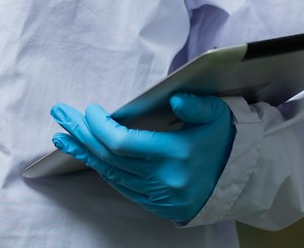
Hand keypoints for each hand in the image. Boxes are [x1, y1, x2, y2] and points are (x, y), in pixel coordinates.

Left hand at [50, 94, 233, 223]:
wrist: (242, 178)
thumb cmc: (224, 139)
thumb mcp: (217, 113)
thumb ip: (196, 104)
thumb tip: (175, 98)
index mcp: (175, 154)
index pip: (122, 143)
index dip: (98, 126)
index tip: (89, 109)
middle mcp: (164, 179)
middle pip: (109, 158)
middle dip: (81, 135)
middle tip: (60, 115)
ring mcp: (160, 196)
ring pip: (111, 175)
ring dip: (85, 154)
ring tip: (63, 137)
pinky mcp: (158, 205)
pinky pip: (122, 187)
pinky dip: (103, 170)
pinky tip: (89, 156)